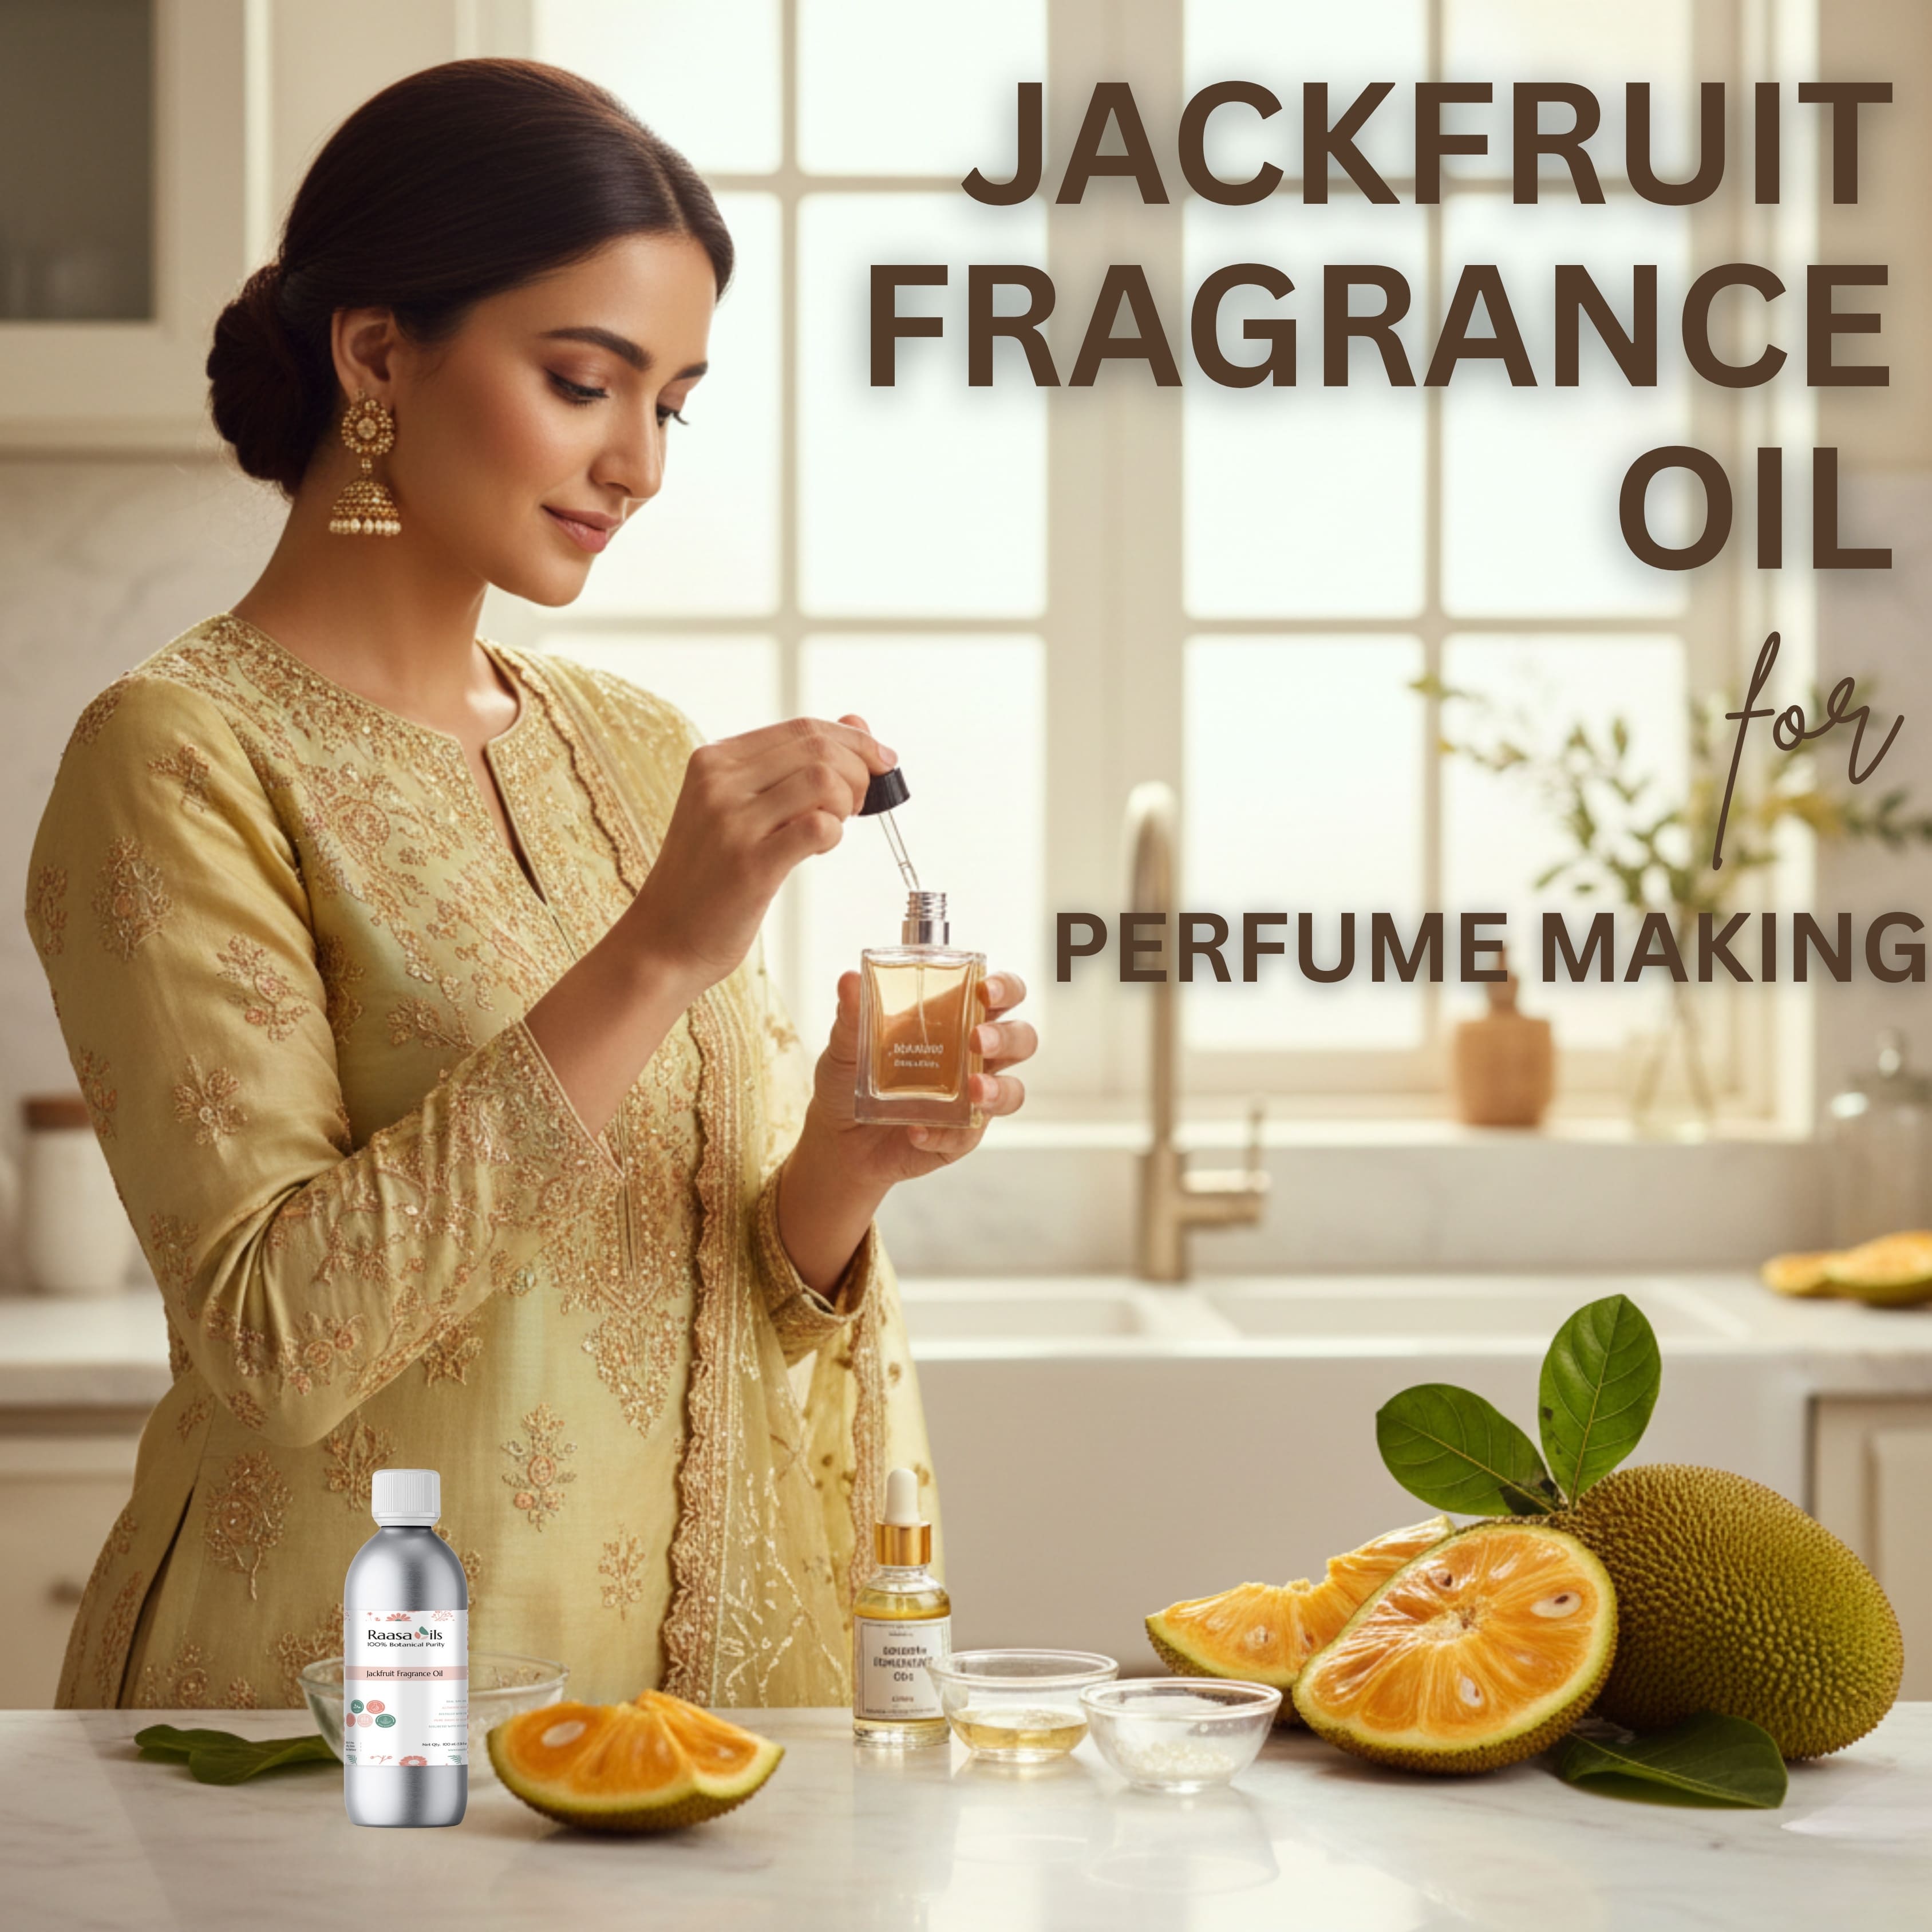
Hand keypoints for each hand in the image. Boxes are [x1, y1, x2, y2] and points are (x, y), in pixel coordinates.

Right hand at [623, 713, 895, 996]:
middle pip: (818, 748)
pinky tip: (818, 848)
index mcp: (714, 760)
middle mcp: (718, 783)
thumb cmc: (708, 874)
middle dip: (859, 772)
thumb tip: (856, 723)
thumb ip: (793, 765)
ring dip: (847, 803)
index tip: (882, 761)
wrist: (664, 937)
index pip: (802, 728)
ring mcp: (731, 822)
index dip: (854, 741)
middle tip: (858, 805)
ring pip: (823, 780)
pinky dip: (833, 835)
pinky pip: (817, 827)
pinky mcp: (749, 864)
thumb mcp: (737, 806)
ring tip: (833, 827)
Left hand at [775, 970, 1035, 1296]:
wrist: (836, 1138)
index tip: (985, 988)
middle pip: (1021, 1038)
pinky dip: (943, 1133)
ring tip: (972, 1091)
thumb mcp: (844, 1045)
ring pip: (1013, 1091)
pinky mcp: (960, 1136)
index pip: (1000, 996)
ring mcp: (972, 1099)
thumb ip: (852, 1014)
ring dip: (998, 1089)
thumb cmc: (848, 1080)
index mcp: (955, 1020)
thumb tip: (849, 980)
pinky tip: (915, 1131)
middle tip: (977, 1040)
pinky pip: (968, 1136)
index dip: (1005, 988)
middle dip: (1007, 1036)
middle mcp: (973, 1057)